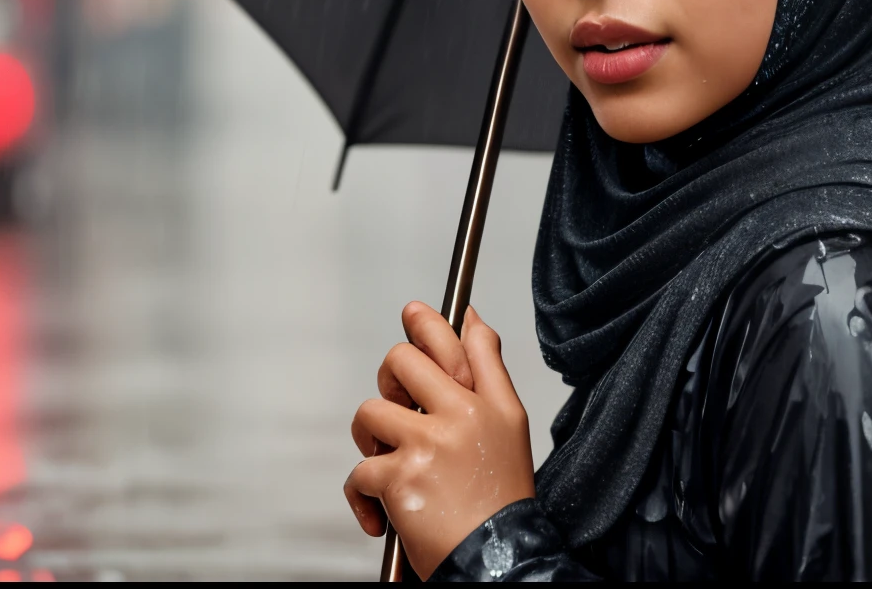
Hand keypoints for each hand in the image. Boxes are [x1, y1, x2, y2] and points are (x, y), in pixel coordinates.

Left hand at [344, 304, 535, 576]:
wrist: (498, 558)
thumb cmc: (502, 500)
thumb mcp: (511, 426)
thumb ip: (489, 370)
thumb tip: (470, 320)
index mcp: (489, 402)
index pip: (459, 341)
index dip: (428, 321)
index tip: (413, 314)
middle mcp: (461, 416)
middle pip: (403, 361)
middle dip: (388, 381)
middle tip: (396, 407)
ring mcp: (428, 444)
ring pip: (371, 412)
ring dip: (370, 441)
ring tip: (387, 465)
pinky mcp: (400, 477)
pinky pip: (360, 471)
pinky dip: (363, 497)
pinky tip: (384, 513)